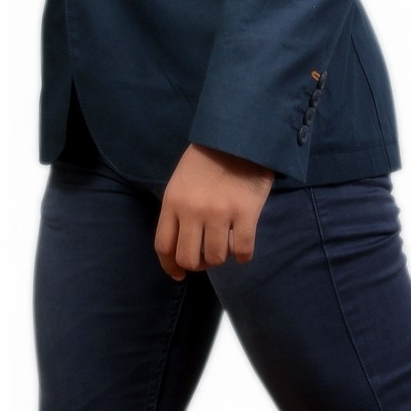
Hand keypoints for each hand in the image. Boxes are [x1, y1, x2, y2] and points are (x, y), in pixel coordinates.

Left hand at [154, 142, 274, 278]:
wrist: (238, 137)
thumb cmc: (207, 159)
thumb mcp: (180, 182)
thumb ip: (177, 211)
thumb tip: (179, 246)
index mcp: (173, 202)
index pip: (164, 246)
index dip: (169, 266)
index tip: (178, 273)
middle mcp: (193, 211)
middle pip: (188, 258)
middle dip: (197, 265)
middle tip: (206, 258)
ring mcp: (220, 213)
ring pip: (215, 257)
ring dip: (220, 258)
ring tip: (225, 247)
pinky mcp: (246, 213)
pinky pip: (242, 250)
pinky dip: (242, 256)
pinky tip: (243, 251)